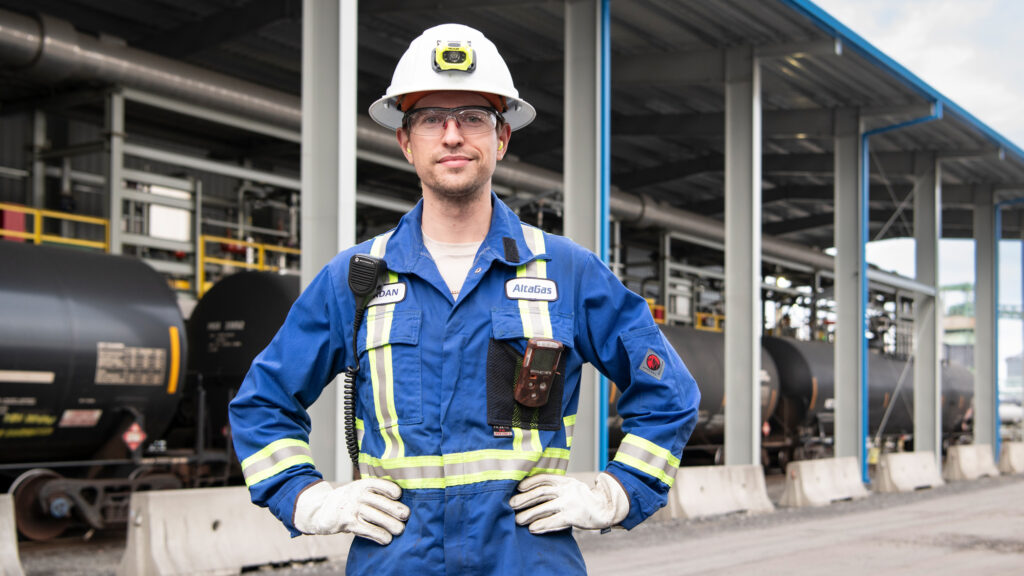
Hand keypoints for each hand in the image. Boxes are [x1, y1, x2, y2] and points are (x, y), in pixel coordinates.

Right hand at [293, 479, 409, 543]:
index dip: (392, 490)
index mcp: (362, 484)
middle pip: (383, 503)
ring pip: (378, 518)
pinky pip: (368, 530)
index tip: (399, 496)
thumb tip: (400, 501)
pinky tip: (387, 539)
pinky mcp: (348, 523)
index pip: (381, 484)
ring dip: (392, 525)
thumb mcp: (358, 489)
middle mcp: (358, 495)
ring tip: (400, 530)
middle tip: (406, 516)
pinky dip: (380, 536)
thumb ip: (374, 492)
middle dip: (397, 510)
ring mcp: (353, 509)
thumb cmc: (348, 500)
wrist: (321, 510)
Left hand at [510, 473, 628, 533]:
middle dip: (524, 499)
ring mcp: (570, 503)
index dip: (530, 482)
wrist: (606, 507)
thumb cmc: (584, 498)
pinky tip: (533, 528)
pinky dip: (542, 525)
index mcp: (565, 481)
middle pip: (541, 493)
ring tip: (518, 520)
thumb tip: (534, 491)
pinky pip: (554, 521)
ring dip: (529, 514)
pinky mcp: (574, 516)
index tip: (519, 487)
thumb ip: (557, 487)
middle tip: (511, 504)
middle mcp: (567, 490)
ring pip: (545, 508)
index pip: (544, 478)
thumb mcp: (572, 486)